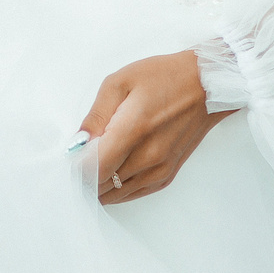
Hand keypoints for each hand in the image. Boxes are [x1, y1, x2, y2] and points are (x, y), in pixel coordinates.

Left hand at [79, 51, 231, 204]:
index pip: (94, 169)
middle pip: (102, 185)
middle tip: (75, 163)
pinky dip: (117, 188)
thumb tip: (77, 144)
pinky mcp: (167, 175)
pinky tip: (110, 174)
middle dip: (84, 178)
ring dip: (99, 186)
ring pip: (116, 194)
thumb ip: (96, 116)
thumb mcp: (120, 82)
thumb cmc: (163, 77)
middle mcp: (148, 156)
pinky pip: (133, 193)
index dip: (75, 170)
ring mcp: (159, 169)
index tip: (67, 161)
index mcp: (133, 130)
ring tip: (91, 167)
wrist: (206, 86)